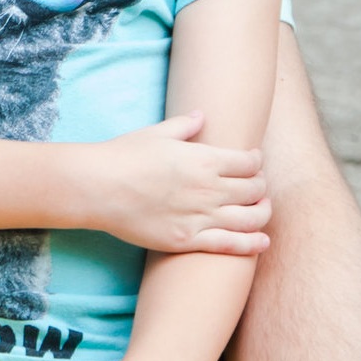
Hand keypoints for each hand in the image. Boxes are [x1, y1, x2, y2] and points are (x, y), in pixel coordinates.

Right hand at [83, 115, 270, 254]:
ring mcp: (201, 217)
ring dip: (263, 212)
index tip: (254, 161)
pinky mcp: (189, 240)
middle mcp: (209, 189)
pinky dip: (253, 243)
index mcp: (203, 160)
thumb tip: (202, 115)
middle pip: (254, 189)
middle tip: (257, 185)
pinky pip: (232, 245)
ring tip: (262, 209)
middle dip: (260, 186)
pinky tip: (262, 241)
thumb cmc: (123, 155)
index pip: (248, 162)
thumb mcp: (155, 133)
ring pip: (251, 218)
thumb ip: (184, 125)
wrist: (98, 187)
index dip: (256, 161)